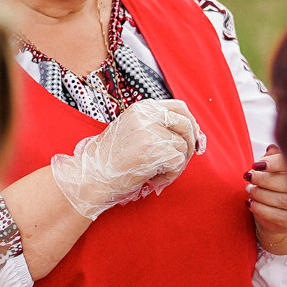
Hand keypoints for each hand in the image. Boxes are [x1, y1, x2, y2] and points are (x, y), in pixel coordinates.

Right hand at [50, 99, 203, 220]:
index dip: (192, 124)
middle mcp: (147, 115)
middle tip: (180, 161)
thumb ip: (155, 127)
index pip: (180, 107)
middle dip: (190, 144)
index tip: (195, 140)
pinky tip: (152, 178)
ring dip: (175, 165)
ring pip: (184, 146)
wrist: (90, 177)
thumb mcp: (132, 132)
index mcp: (142, 108)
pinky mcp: (154, 149)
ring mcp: (150, 131)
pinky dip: (170, 175)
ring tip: (155, 173)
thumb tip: (192, 134)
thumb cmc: (110, 161)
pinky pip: (178, 162)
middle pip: (187, 124)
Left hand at [247, 144, 286, 254]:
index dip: (272, 163)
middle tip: (249, 176)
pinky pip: (276, 216)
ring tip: (249, 189)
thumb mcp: (282, 167)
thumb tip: (270, 149)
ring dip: (259, 194)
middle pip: (284, 183)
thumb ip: (277, 158)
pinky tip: (251, 203)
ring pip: (279, 201)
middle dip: (262, 179)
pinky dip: (260, 209)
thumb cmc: (285, 182)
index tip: (256, 165)